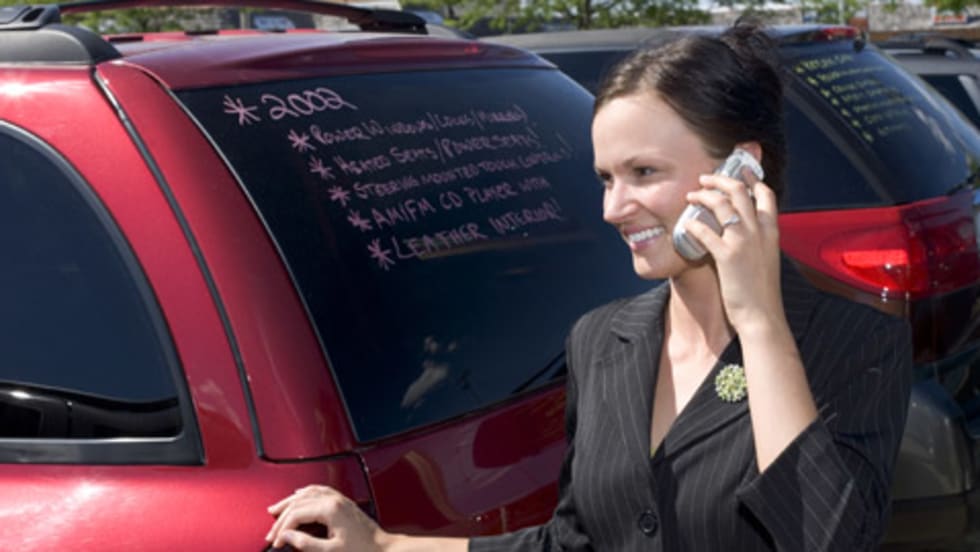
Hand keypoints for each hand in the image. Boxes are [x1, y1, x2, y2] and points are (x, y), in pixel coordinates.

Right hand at [266, 485, 386, 550]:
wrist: (383, 548)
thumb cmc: (362, 550)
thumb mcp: (331, 551)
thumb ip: (306, 543)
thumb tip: (288, 536)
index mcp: (330, 509)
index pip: (297, 514)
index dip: (283, 528)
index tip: (277, 541)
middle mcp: (334, 499)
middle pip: (299, 501)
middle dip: (282, 516)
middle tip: (272, 532)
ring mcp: (339, 498)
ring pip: (307, 492)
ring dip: (290, 501)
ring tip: (276, 510)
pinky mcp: (343, 502)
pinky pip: (319, 491)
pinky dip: (305, 493)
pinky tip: (300, 495)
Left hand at [683, 174, 783, 334]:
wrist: (762, 315)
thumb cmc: (762, 292)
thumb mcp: (766, 260)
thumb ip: (758, 243)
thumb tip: (744, 233)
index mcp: (771, 231)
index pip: (765, 194)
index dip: (750, 179)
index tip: (739, 171)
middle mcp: (759, 231)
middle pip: (739, 191)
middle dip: (720, 180)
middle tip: (705, 178)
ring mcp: (744, 242)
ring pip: (722, 204)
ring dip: (703, 195)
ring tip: (691, 195)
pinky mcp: (727, 255)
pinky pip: (705, 231)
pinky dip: (694, 224)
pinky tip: (685, 224)